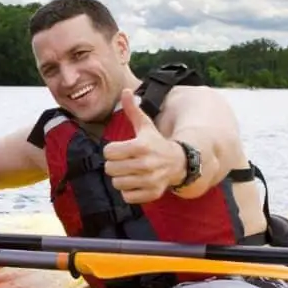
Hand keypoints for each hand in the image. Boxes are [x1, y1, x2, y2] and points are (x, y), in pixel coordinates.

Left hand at [102, 89, 182, 203]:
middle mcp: (145, 164)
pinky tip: (136, 182)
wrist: (179, 163)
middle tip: (124, 161)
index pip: (108, 152)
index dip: (112, 150)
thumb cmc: (156, 142)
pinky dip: (128, 192)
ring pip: (116, 183)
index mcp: (141, 146)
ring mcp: (149, 180)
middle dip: (114, 165)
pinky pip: (127, 197)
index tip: (120, 149)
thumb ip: (133, 110)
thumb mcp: (145, 125)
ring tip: (130, 172)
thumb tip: (125, 91)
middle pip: (110, 169)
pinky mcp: (152, 194)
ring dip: (120, 178)